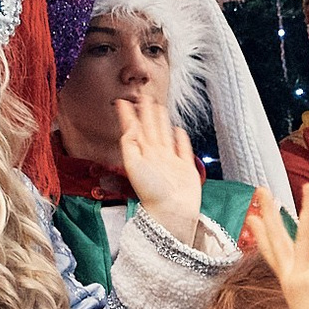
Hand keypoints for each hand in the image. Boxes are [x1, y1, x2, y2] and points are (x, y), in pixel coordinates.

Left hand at [119, 90, 203, 244]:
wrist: (172, 213)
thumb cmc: (151, 193)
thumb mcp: (133, 165)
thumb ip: (130, 144)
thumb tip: (130, 125)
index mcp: (142, 154)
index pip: (134, 129)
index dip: (128, 115)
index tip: (122, 102)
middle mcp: (155, 155)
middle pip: (150, 128)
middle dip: (146, 112)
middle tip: (143, 96)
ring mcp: (171, 161)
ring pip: (165, 134)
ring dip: (162, 121)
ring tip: (159, 107)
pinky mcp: (186, 168)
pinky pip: (183, 149)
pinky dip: (181, 139)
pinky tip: (178, 130)